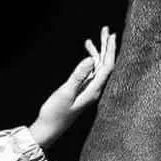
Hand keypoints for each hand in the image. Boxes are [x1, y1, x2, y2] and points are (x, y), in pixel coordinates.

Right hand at [29, 26, 116, 148]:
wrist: (48, 130)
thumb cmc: (55, 113)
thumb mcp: (65, 93)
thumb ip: (78, 75)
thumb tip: (90, 58)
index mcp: (94, 90)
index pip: (107, 67)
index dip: (110, 50)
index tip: (112, 36)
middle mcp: (95, 90)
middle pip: (105, 64)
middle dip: (106, 47)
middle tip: (106, 30)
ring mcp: (89, 90)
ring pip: (98, 67)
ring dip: (97, 52)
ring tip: (95, 38)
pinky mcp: (83, 91)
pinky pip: (91, 72)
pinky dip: (90, 61)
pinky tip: (87, 53)